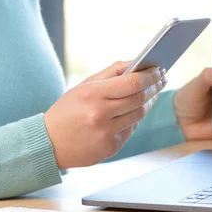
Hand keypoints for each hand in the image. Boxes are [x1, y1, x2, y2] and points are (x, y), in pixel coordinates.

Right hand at [44, 62, 166, 169]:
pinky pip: (130, 131)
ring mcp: (106, 134)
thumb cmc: (67, 110)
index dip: (150, 75)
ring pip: (139, 115)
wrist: (48, 143)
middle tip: (162, 79)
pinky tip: (134, 111)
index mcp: (93, 95)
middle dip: (154, 87)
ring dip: (148, 103)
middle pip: (140, 99)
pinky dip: (135, 119)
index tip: (160, 68)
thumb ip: (111, 72)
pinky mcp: (110, 148)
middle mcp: (100, 115)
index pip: (132, 82)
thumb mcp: (83, 86)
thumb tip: (137, 63)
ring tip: (151, 93)